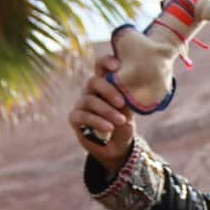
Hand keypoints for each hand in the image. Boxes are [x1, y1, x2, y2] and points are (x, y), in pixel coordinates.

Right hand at [68, 53, 133, 169]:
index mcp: (105, 83)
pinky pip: (83, 116)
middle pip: (94, 81)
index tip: (117, 65)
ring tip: (121, 121)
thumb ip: (128, 98)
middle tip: (121, 103)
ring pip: (89, 100)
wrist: (117, 147)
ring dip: (107, 111)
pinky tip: (109, 128)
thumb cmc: (123, 123)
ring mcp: (81, 103)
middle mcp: (91, 90)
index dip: (106, 62)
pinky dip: (97, 122)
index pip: (101, 66)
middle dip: (109, 91)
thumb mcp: (129, 110)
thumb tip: (134, 88)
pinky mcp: (75, 118)